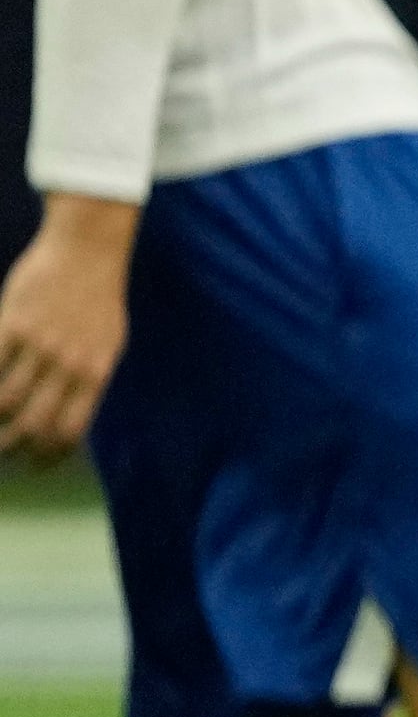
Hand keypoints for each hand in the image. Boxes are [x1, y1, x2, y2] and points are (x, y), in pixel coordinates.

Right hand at [0, 198, 139, 464]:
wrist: (87, 250)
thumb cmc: (98, 299)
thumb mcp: (108, 343)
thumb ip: (89, 379)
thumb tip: (71, 417)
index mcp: (96, 371)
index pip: (71, 429)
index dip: (49, 455)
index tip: (35, 465)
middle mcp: (68, 363)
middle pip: (34, 423)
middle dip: (13, 447)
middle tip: (3, 453)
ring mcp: (39, 343)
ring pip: (5, 400)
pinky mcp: (12, 323)